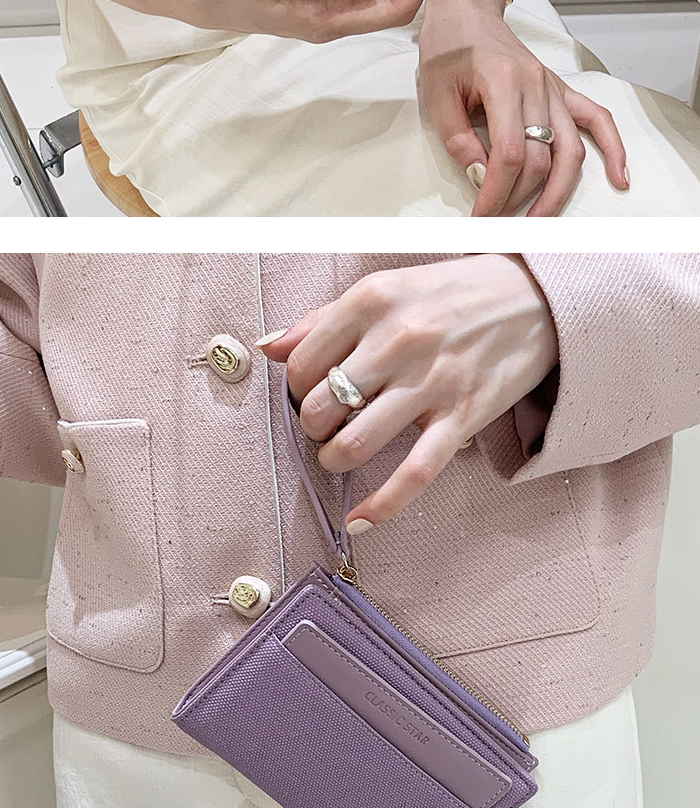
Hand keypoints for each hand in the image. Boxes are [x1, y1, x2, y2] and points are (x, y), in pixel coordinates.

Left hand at [259, 257, 558, 527]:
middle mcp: (398, 340)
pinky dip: (382, 506)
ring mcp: (432, 381)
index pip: (302, 363)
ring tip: (339, 455)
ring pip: (357, 442)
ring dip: (335, 459)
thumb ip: (326, 318)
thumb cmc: (456, 293)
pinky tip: (359, 521)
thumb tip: (270, 346)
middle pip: (321, 407)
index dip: (295, 389)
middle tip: (325, 425)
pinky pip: (414, 474)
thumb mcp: (389, 286)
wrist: (537, 296)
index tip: (309, 394)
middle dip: (312, 427)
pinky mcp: (463, 416)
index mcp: (373, 301)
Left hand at [419, 0, 629, 215]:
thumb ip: (458, 140)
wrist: (467, 10)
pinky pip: (596, 121)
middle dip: (519, 199)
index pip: (508, 153)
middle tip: (498, 225)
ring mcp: (554, 88)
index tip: (481, 218)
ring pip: (570, 150)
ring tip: (539, 223)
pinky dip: (612, 150)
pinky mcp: (562, 91)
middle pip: (540, 158)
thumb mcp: (436, 95)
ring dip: (557, 192)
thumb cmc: (448, 48)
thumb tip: (482, 180)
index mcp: (502, 82)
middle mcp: (537, 85)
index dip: (496, 193)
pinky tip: (618, 178)